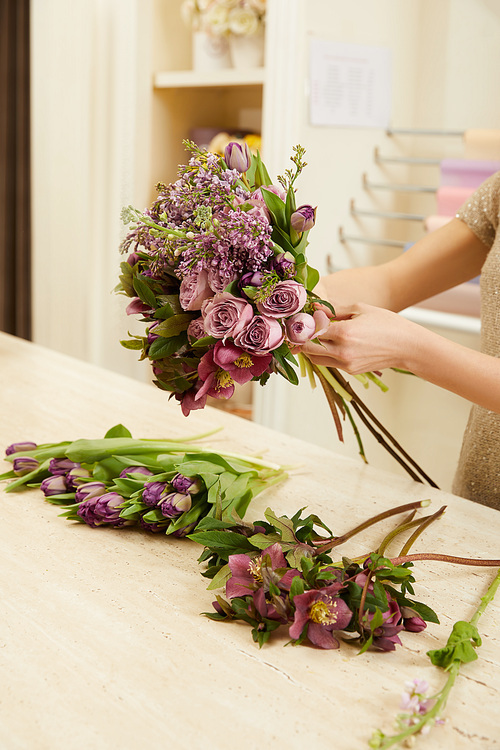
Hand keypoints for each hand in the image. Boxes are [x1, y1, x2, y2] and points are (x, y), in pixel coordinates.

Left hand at [301, 303, 421, 373]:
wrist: (407, 346)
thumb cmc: (386, 324)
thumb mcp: (360, 309)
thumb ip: (334, 310)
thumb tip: (315, 308)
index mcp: (344, 333)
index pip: (311, 331)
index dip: (305, 325)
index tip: (302, 320)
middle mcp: (342, 351)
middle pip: (308, 348)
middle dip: (303, 339)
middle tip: (302, 330)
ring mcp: (346, 364)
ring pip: (316, 359)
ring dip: (311, 349)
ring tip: (314, 338)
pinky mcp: (350, 371)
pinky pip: (330, 363)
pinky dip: (325, 355)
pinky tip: (331, 344)